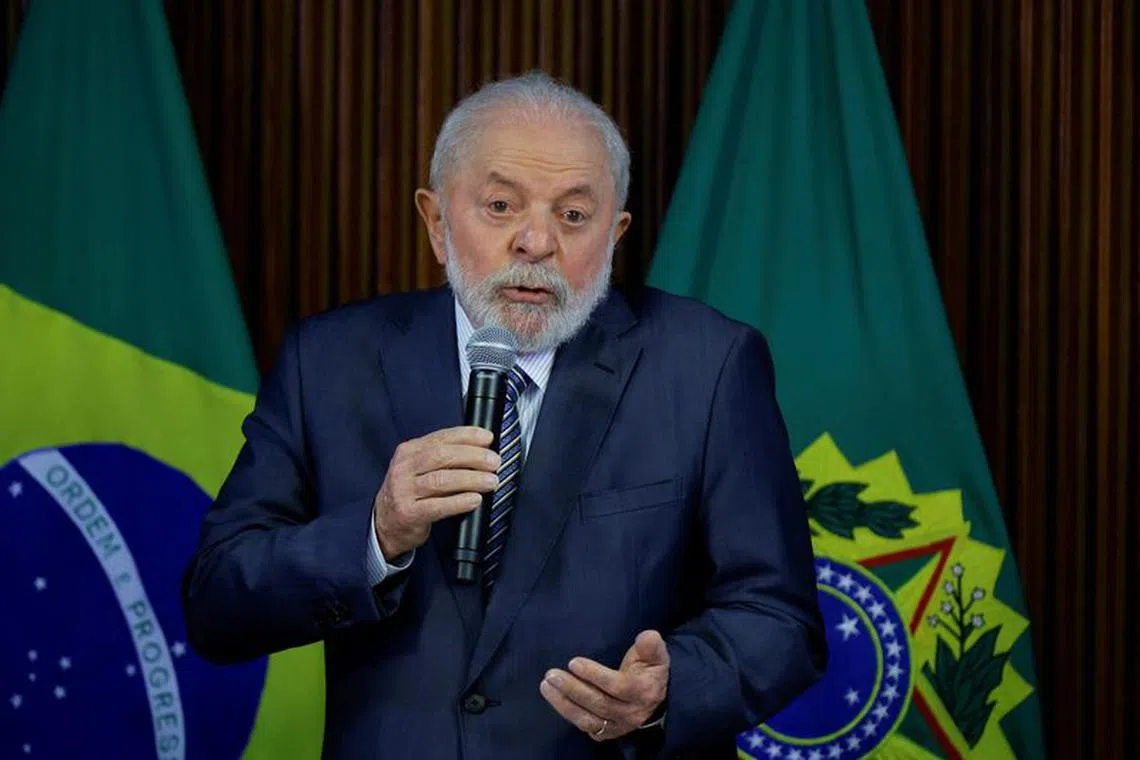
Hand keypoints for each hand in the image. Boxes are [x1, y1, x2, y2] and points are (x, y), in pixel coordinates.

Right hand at [373, 426, 500, 558]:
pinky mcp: (409, 513)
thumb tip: (481, 449)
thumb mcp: (418, 468)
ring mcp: (404, 491)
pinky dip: (460, 502)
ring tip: (491, 481)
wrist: (384, 525)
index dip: (467, 435)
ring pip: (442, 480)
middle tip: (494, 461)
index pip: (441, 438)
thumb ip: (442, 457)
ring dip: (471, 479)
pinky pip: (438, 506)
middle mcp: (403, 468)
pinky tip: (475, 499)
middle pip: (442, 456)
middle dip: (473, 456)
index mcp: (409, 451)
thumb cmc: (410, 494)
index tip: (488, 438)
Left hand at [540, 630, 669, 741]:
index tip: (573, 662)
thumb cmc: (649, 670)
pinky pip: (585, 726)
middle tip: (551, 674)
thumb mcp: (655, 655)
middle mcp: (630, 713)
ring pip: (588, 718)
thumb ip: (651, 646)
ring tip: (546, 685)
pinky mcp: (606, 732)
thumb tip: (647, 636)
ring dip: (564, 703)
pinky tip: (554, 699)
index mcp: (643, 691)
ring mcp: (617, 725)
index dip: (594, 675)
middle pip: (599, 703)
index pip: (617, 686)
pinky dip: (568, 713)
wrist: (654, 698)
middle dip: (573, 689)